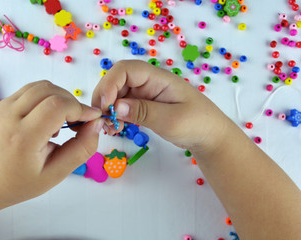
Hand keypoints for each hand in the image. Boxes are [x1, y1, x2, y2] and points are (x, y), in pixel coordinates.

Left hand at [0, 81, 103, 205]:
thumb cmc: (24, 181)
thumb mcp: (58, 173)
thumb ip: (82, 149)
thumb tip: (97, 123)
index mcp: (22, 138)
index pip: (56, 106)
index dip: (80, 108)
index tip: (93, 118)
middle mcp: (9, 117)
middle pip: (50, 91)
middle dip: (72, 103)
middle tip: (79, 122)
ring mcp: (3, 107)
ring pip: (42, 86)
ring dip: (61, 98)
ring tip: (64, 121)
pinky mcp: (3, 103)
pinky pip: (33, 89)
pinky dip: (49, 97)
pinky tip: (50, 117)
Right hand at [92, 60, 230, 152]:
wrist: (210, 136)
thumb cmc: (198, 124)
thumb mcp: (171, 119)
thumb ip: (143, 112)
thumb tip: (115, 106)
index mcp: (158, 78)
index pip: (126, 70)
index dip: (110, 84)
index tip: (104, 106)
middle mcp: (148, 83)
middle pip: (117, 81)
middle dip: (104, 98)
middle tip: (101, 120)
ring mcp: (145, 95)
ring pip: (117, 95)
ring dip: (107, 109)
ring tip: (107, 128)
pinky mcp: (144, 107)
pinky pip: (123, 107)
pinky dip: (114, 116)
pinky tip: (114, 129)